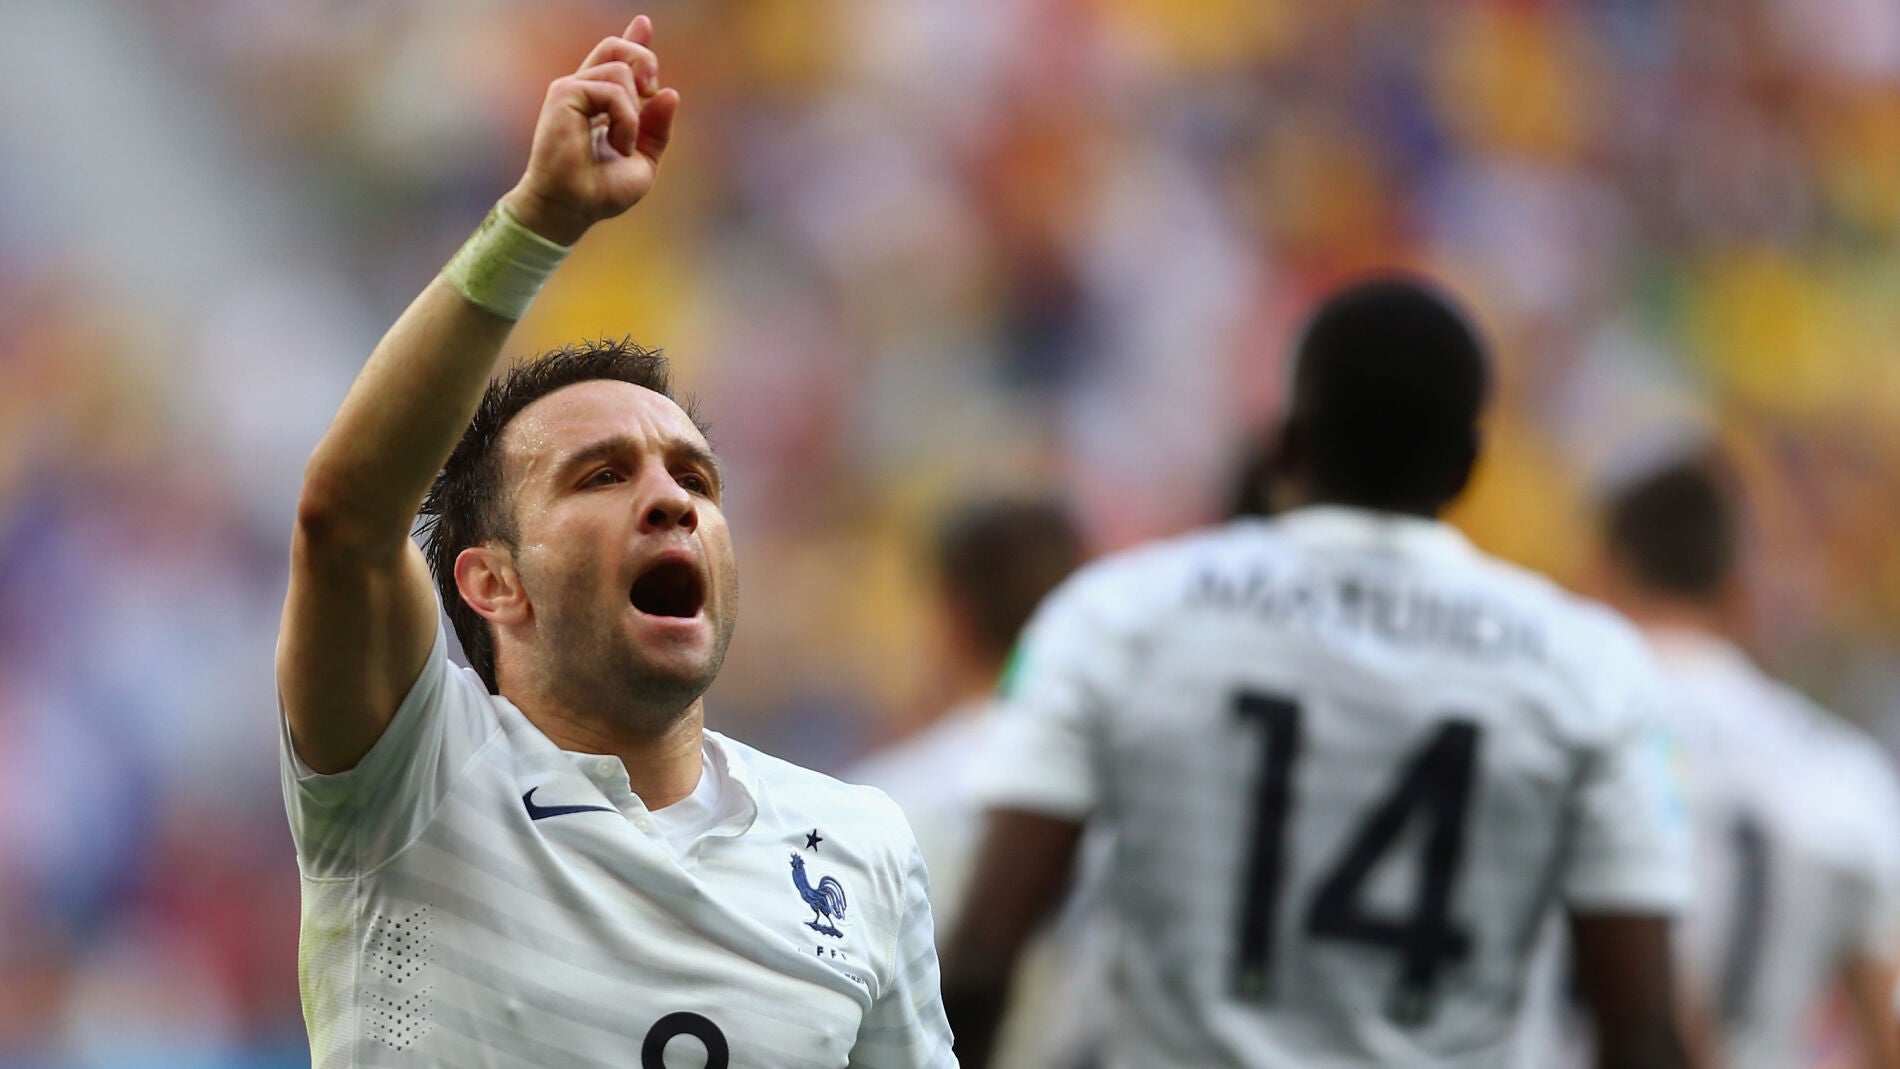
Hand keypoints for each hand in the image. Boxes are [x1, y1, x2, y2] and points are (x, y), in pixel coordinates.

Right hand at [503, 15, 679, 245]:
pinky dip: (626, 119)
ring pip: (622, 69)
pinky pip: (613, 90)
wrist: (572, 208)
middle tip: (651, 92)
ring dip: (635, 113)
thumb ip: (657, 127)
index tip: (644, 23)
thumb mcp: (643, 159)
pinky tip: (617, 143)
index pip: (618, 61)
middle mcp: (585, 91)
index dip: (634, 41)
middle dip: (643, 58)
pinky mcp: (565, 93)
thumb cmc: (601, 191)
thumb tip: (670, 91)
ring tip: (623, 145)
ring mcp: (573, 89)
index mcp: (601, 102)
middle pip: (617, 48)